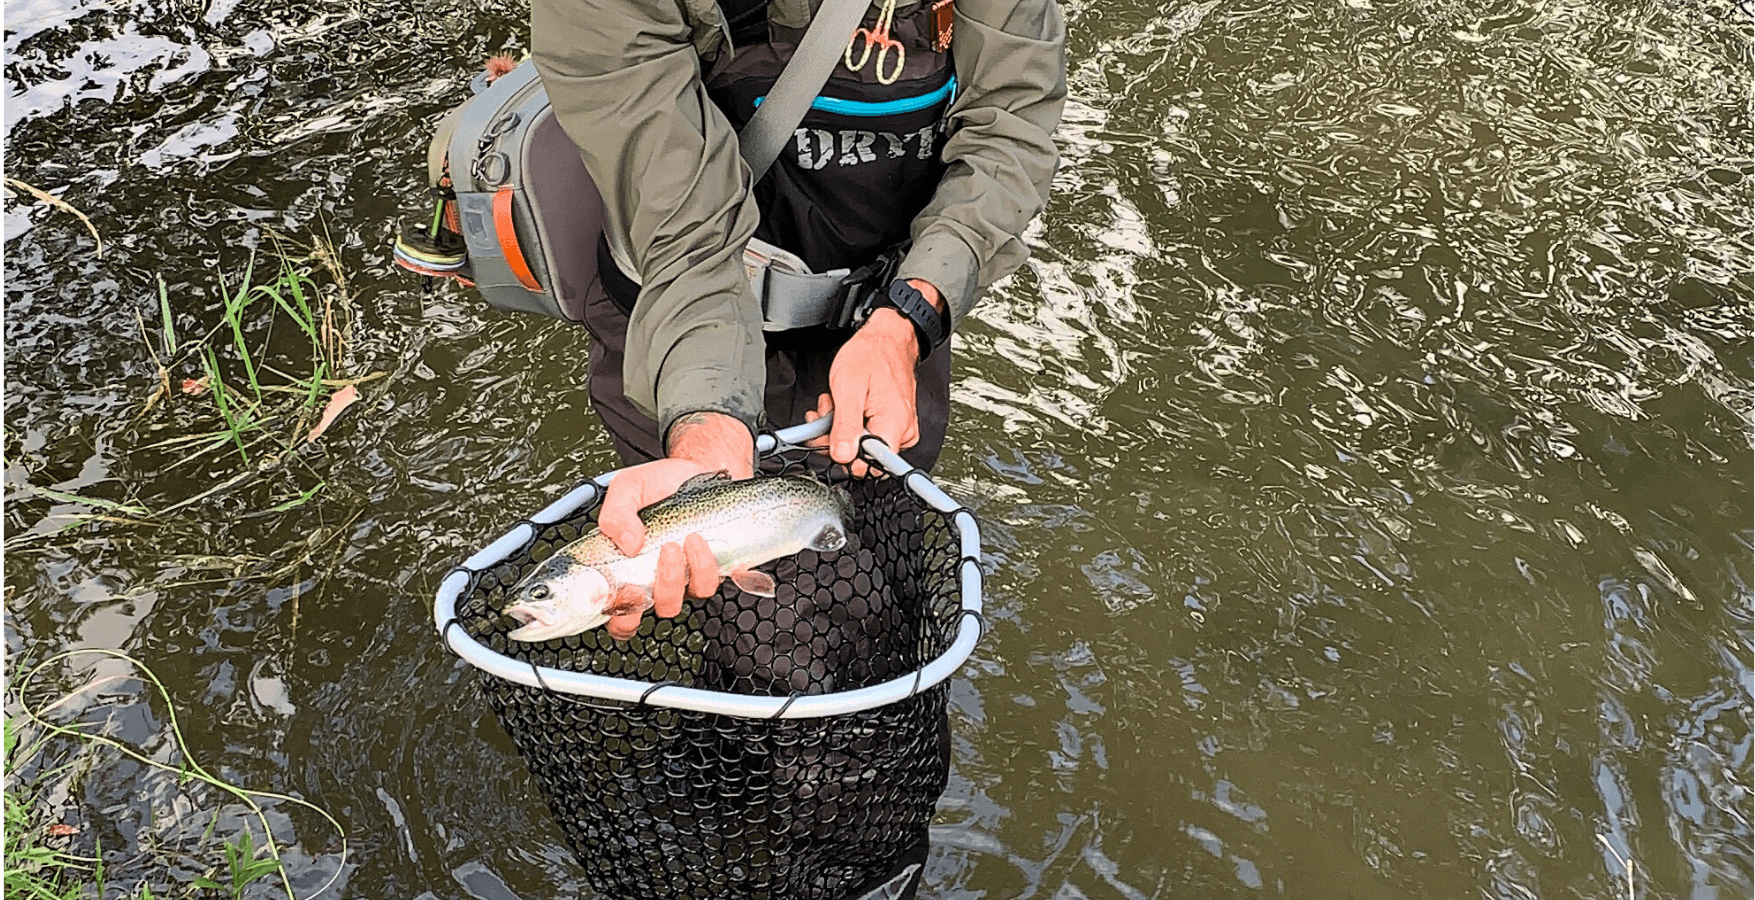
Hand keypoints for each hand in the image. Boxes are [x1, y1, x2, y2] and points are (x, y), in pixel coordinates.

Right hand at [595, 412, 753, 638]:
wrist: (696, 468)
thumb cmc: (659, 483)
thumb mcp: (626, 488)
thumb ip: (616, 515)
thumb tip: (629, 544)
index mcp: (631, 568)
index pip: (621, 612)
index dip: (624, 613)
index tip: (629, 589)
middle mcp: (661, 577)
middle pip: (663, 607)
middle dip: (665, 586)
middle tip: (666, 551)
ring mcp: (691, 573)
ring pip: (695, 593)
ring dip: (694, 569)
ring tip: (690, 538)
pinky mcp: (718, 564)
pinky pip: (725, 578)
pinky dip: (722, 565)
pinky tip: (714, 545)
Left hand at [812, 279, 942, 476]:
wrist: (888, 337)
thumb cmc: (871, 354)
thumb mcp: (848, 388)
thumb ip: (844, 426)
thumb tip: (842, 456)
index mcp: (893, 425)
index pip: (870, 465)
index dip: (844, 456)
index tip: (829, 440)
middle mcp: (902, 431)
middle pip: (864, 457)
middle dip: (837, 439)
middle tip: (826, 417)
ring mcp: (899, 428)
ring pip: (863, 446)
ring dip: (841, 429)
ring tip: (835, 406)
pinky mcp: (894, 424)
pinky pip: (869, 434)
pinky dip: (851, 424)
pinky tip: (844, 409)